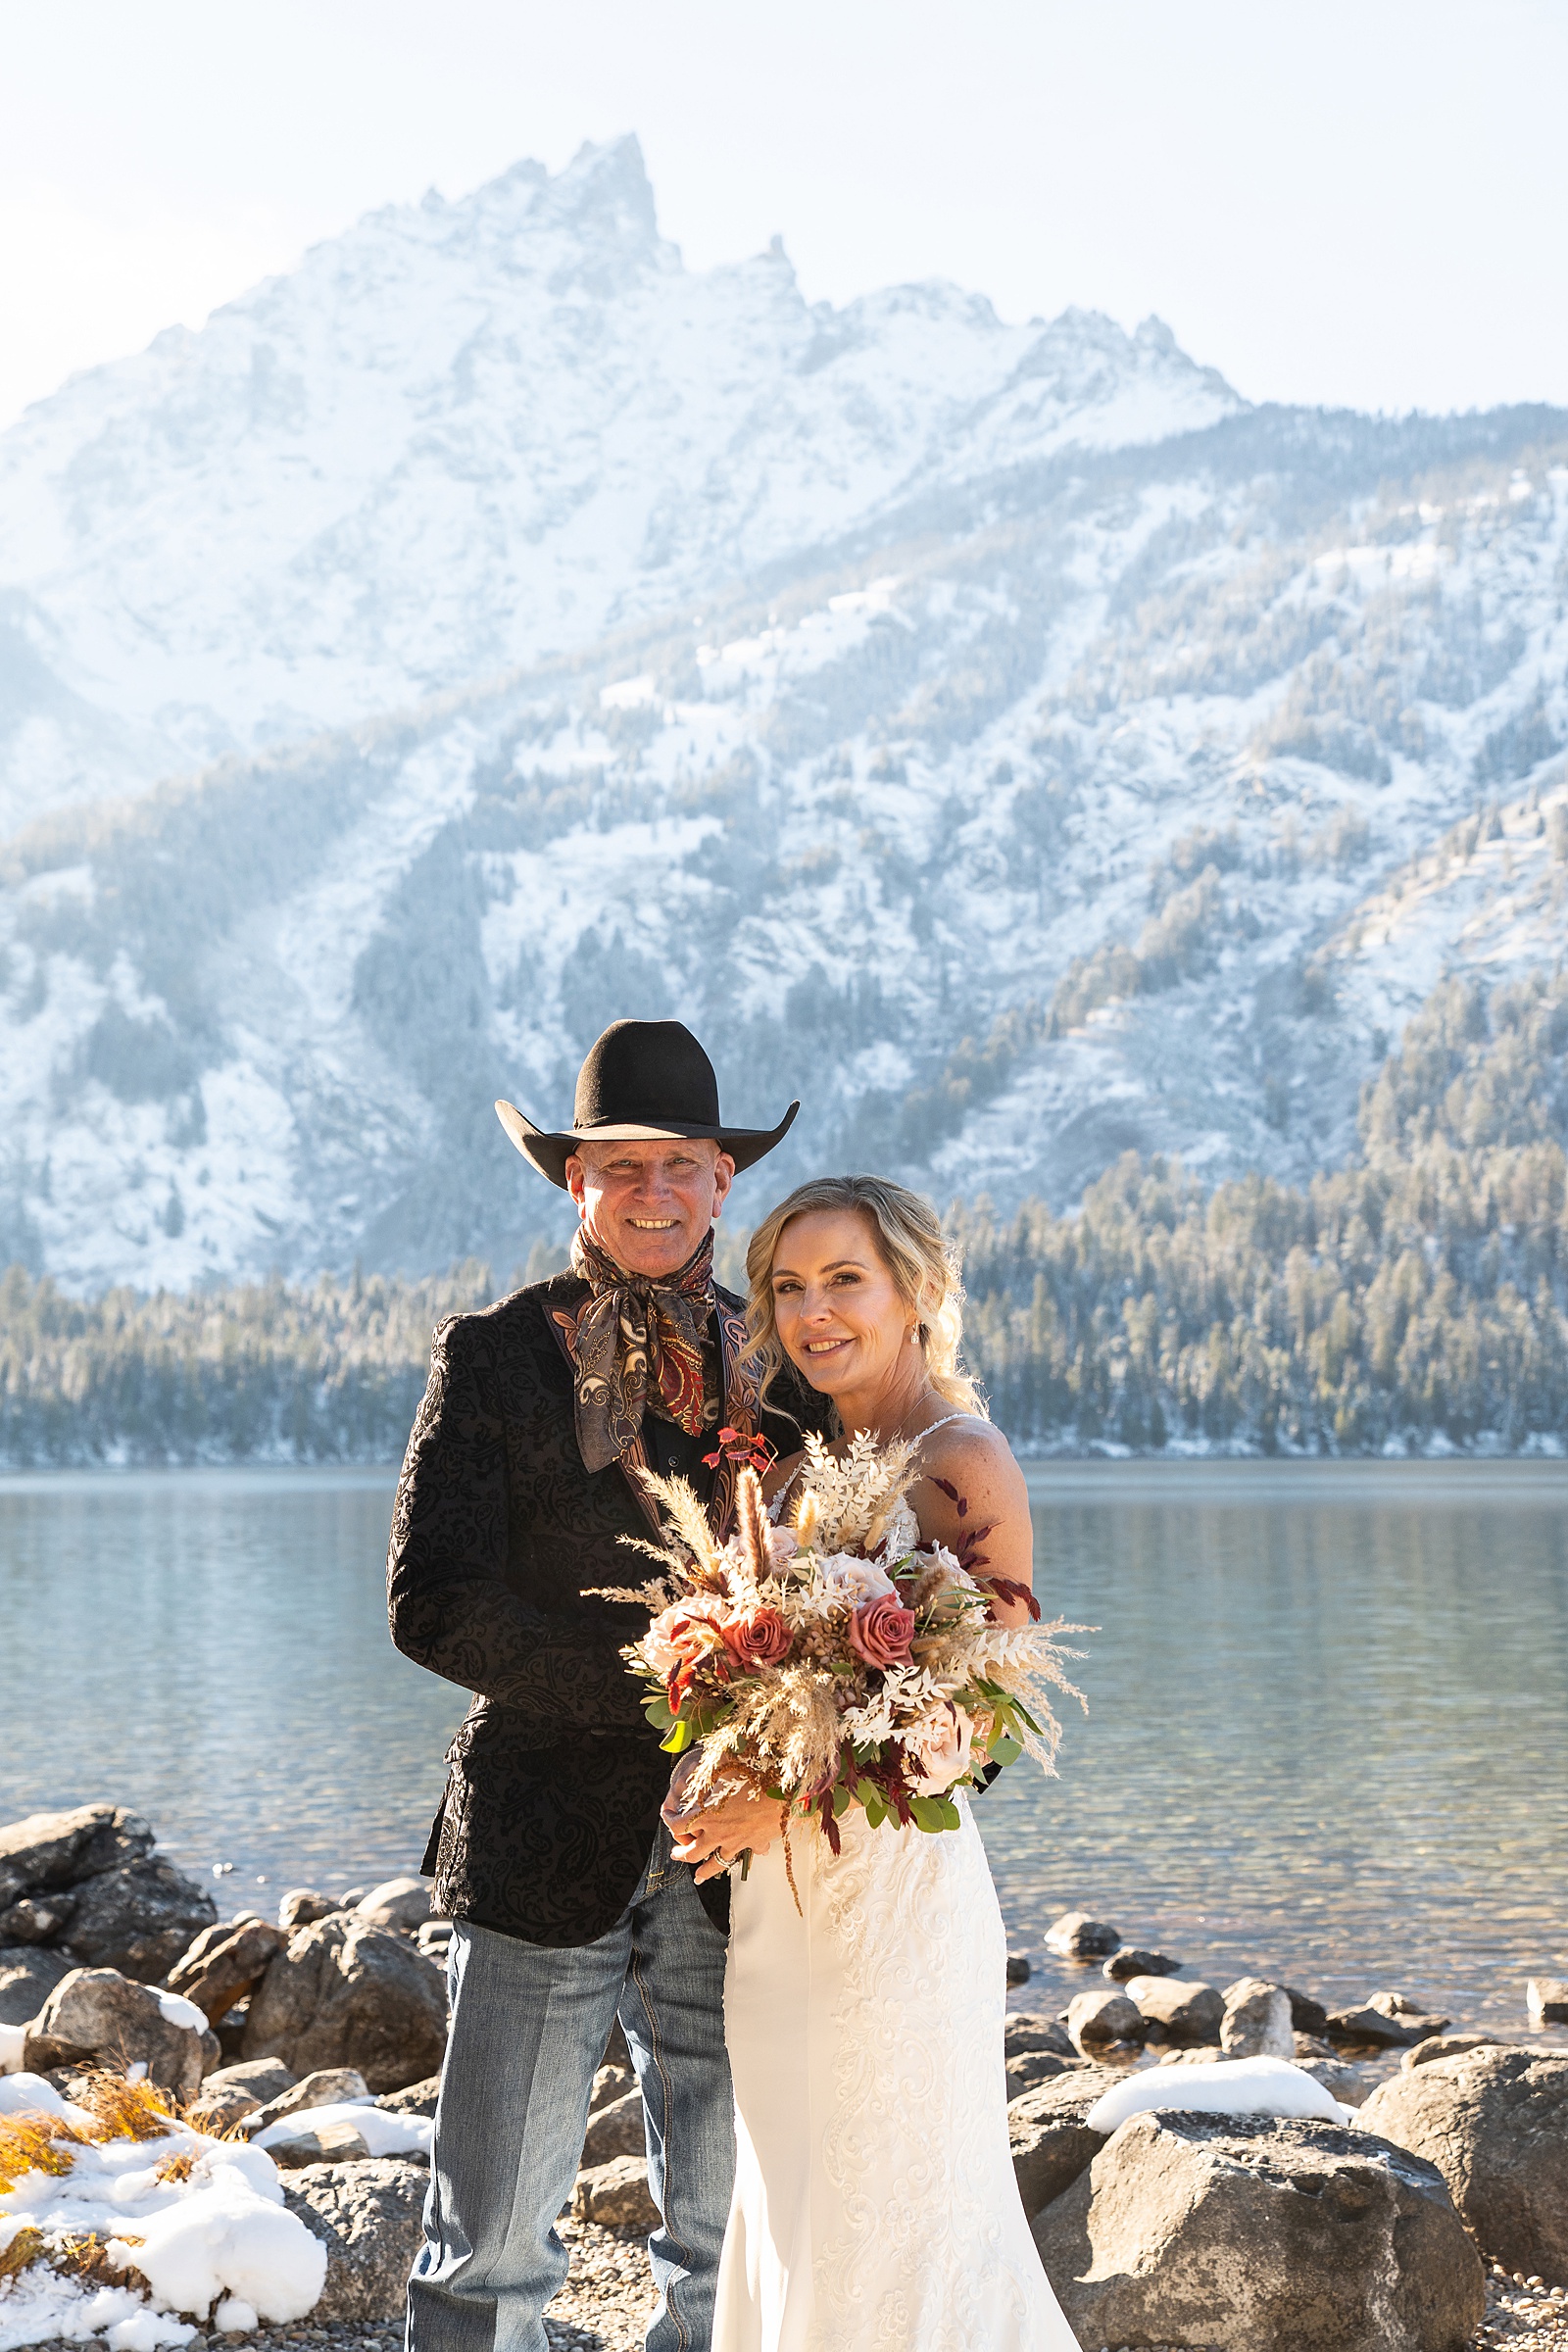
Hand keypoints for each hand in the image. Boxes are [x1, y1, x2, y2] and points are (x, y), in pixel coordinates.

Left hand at [662, 1779, 780, 1884]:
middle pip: (691, 1852)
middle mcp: (717, 1832)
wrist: (784, 1792)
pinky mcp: (752, 1844)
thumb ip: (712, 1771)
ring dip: (704, 1871)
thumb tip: (703, 1762)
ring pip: (714, 1864)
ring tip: (698, 1876)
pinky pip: (743, 1856)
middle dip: (681, 1853)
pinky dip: (739, 1859)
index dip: (668, 1820)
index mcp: (706, 1814)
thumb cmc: (755, 1778)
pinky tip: (740, 1858)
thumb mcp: (726, 1769)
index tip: (666, 1814)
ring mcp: (735, 1842)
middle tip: (676, 1853)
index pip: (677, 1825)